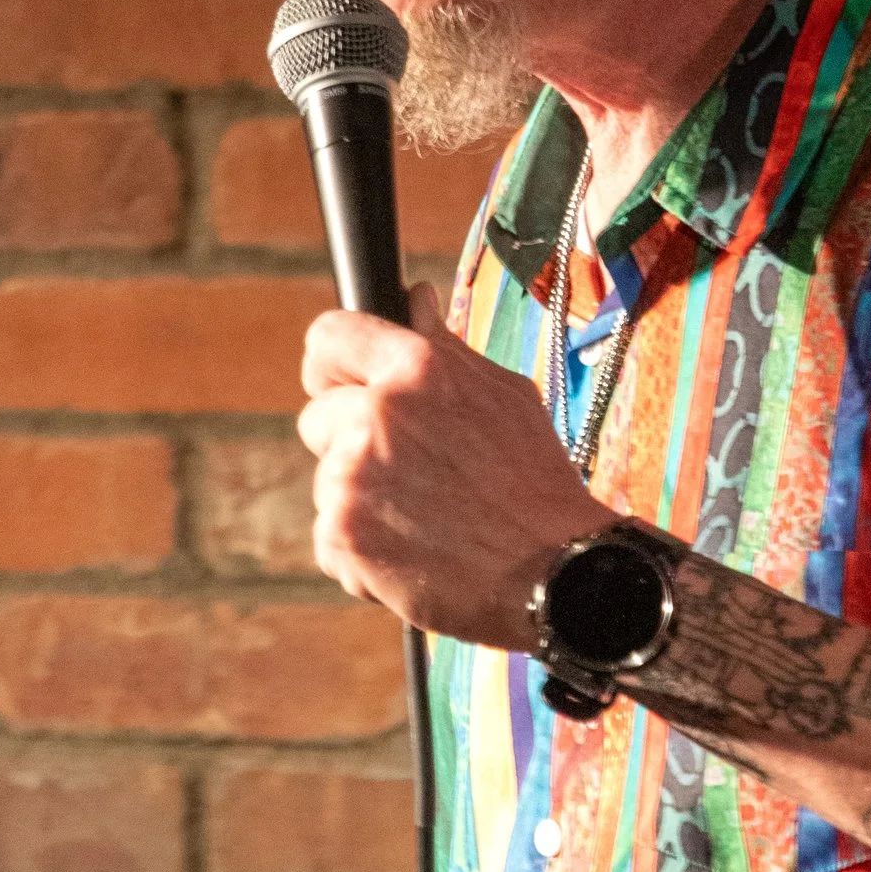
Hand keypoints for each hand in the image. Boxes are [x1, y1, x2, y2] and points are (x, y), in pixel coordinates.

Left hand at [298, 286, 611, 643]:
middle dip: (349, 442)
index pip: (328, 338)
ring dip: (362, 499)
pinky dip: (363, 549)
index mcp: (416, 370)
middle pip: (317, 417)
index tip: (341, 384)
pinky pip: (331, 535)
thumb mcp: (502, 395)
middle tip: (409, 471)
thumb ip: (445, 347)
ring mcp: (351, 478)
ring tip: (425, 518)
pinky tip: (414, 552)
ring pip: (328, 481)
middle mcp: (376, 415)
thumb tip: (414, 298)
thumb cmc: (533, 481)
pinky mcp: (341, 535)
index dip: (332, 364)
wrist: (553, 573)